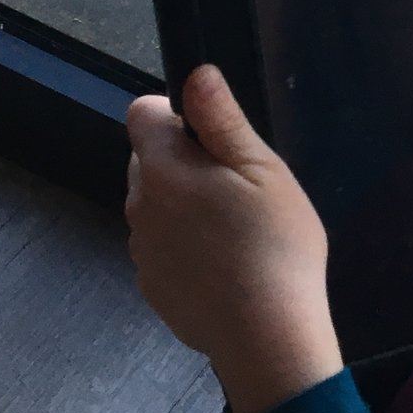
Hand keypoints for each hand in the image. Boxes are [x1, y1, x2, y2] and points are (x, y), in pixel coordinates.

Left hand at [124, 66, 343, 412]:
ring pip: (157, 206)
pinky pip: (163, 247)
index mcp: (162, 170)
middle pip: (149, 161)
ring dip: (185, 206)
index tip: (218, 141)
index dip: (177, 116)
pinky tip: (227, 269)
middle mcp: (138, 206)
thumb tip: (195, 74)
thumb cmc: (274, 245)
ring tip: (238, 233)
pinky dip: (187, 248)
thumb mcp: (263, 171)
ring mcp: (141, 252)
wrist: (266, 337)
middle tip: (239, 189)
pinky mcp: (153, 289)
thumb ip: (222, 120)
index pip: (140, 114)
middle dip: (186, 163)